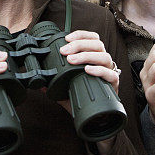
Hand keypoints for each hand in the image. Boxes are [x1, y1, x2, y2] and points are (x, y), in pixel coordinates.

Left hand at [59, 30, 120, 152]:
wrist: (96, 119)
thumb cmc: (83, 98)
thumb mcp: (67, 88)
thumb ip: (55, 84)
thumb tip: (40, 82)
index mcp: (94, 58)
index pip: (92, 38)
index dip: (81, 35)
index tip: (67, 38)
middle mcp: (103, 63)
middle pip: (97, 44)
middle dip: (80, 44)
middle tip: (65, 51)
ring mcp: (109, 73)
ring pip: (104, 56)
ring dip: (86, 56)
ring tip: (72, 61)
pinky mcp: (114, 86)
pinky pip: (111, 75)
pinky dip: (99, 71)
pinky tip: (88, 70)